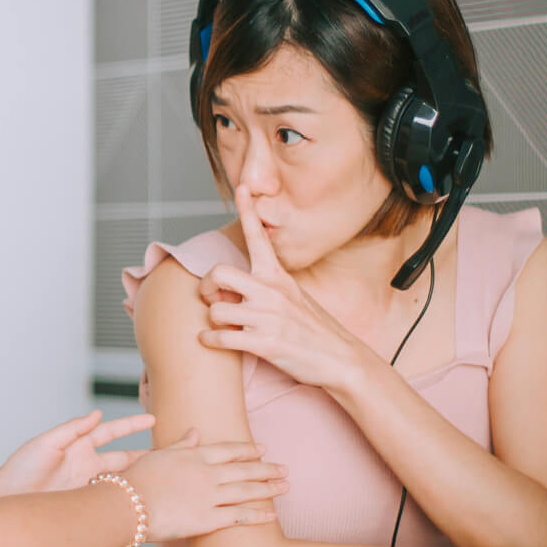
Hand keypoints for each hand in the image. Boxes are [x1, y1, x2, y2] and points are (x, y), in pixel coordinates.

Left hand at [0, 410, 154, 500]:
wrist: (5, 502)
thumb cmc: (19, 471)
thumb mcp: (44, 444)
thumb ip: (72, 430)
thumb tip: (96, 414)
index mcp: (78, 446)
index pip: (111, 432)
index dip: (132, 425)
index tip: (153, 419)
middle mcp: (86, 465)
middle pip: (124, 457)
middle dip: (146, 453)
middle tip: (171, 452)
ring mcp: (88, 486)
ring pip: (121, 480)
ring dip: (140, 477)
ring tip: (162, 476)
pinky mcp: (85, 504)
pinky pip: (110, 500)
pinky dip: (125, 499)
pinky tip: (140, 501)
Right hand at [121, 429, 286, 540]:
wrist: (127, 505)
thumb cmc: (136, 479)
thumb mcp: (159, 455)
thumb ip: (181, 444)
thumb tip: (196, 431)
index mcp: (195, 455)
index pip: (229, 450)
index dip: (248, 450)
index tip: (263, 450)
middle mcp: (207, 473)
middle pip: (244, 469)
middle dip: (267, 469)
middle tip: (285, 469)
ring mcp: (210, 496)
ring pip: (247, 490)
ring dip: (269, 488)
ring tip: (286, 486)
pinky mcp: (208, 519)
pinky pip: (239, 516)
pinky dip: (258, 514)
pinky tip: (272, 514)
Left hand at [196, 184, 366, 387]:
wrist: (341, 359)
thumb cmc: (315, 330)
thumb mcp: (295, 297)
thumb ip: (268, 287)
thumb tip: (237, 287)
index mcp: (278, 277)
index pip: (258, 237)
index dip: (248, 210)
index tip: (243, 187)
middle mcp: (271, 292)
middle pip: (217, 273)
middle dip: (205, 287)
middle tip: (211, 299)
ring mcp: (268, 317)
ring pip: (216, 310)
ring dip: (211, 320)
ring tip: (221, 326)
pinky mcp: (265, 343)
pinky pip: (221, 338)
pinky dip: (209, 340)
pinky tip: (211, 341)